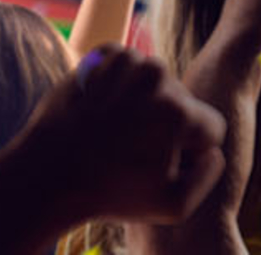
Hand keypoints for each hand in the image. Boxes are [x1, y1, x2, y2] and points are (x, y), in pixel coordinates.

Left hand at [23, 45, 226, 223]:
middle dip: (168, 123)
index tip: (164, 163)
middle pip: (182, 103)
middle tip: (135, 149)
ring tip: (117, 130)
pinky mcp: (103, 54)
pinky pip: (129, 67)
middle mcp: (157, 76)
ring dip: (145, 102)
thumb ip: (209, 176)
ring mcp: (128, 61)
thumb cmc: (110, 192)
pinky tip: (105, 109)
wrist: (47, 173)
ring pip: (156, 83)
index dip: (192, 151)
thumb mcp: (172, 205)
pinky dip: (121, 84)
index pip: (211, 127)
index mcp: (179, 111)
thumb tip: (213, 151)